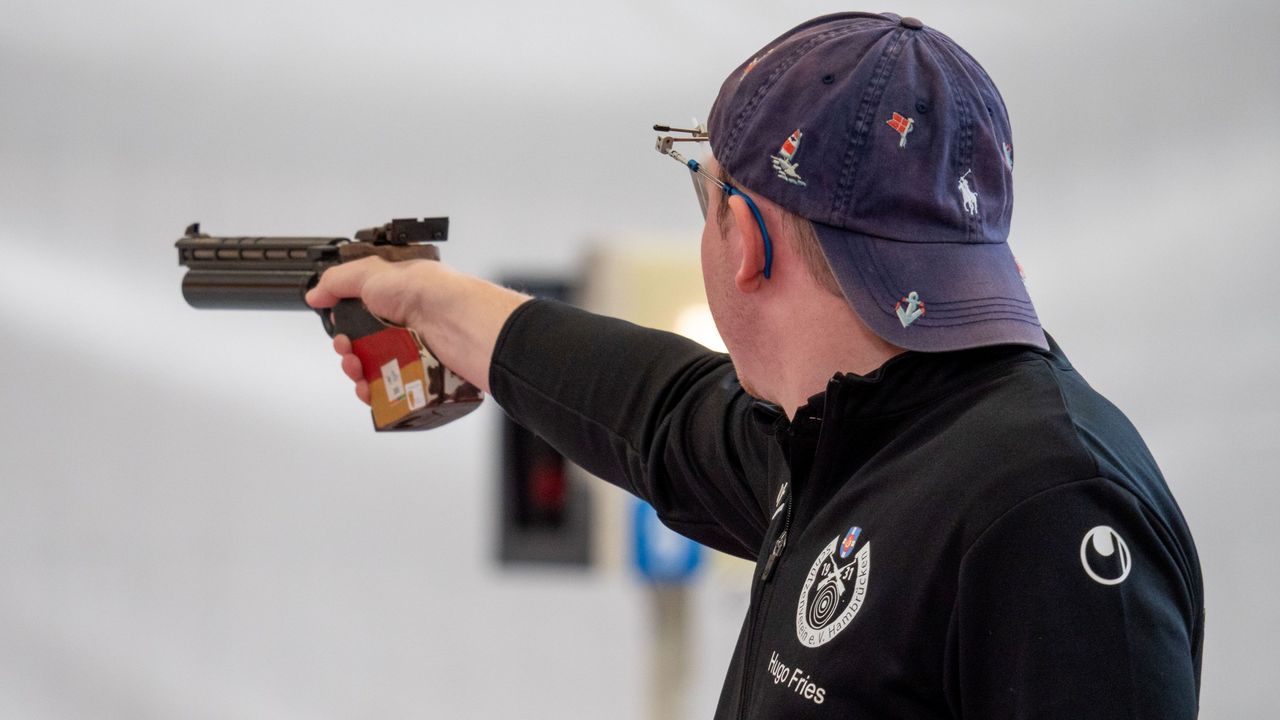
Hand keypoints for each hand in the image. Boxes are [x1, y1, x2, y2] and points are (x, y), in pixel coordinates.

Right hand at [305, 256, 531, 397]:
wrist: (469, 327)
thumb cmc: (434, 294)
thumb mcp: (377, 274)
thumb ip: (340, 282)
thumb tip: (316, 293)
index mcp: (399, 298)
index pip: (361, 313)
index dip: (343, 322)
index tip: (335, 327)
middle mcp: (407, 325)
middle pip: (364, 345)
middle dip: (346, 350)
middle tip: (346, 349)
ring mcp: (416, 353)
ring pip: (375, 371)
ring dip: (356, 372)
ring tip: (355, 369)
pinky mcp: (423, 379)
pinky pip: (393, 393)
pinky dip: (375, 394)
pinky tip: (368, 389)